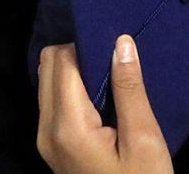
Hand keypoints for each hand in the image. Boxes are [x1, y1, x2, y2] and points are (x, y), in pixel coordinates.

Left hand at [36, 39, 171, 173]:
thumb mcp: (143, 139)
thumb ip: (129, 89)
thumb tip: (120, 43)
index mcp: (67, 126)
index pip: (62, 61)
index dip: (87, 47)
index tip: (115, 50)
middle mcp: (45, 129)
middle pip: (48, 66)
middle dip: (78, 55)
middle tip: (114, 66)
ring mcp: (45, 140)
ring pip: (48, 82)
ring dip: (75, 73)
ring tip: (111, 82)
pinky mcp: (52, 147)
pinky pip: (54, 102)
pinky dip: (73, 90)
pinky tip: (102, 100)